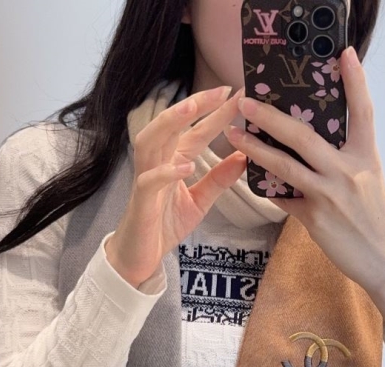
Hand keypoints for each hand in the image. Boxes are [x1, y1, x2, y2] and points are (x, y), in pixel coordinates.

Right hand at [106, 85, 246, 288]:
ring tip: (193, 109)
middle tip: (222, 90)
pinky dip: (167, 172)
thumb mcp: (200, 201)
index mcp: (173, 160)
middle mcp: (158, 162)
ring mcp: (146, 178)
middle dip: (195, 105)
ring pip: (152, 141)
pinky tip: (185, 166)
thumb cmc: (165, 224)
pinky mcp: (141, 200)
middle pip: (172, 125)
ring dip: (171, 123)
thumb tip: (243, 157)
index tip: (238, 94)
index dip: (216, 112)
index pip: (197, 131)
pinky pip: (150, 181)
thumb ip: (218, 180)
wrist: (140, 256)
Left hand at [224, 46, 384, 296]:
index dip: (355, 82)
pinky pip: (284, 199)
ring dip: (255, 149)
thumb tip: (312, 145)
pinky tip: (252, 179)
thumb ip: (345, 159)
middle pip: (304, 136)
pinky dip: (268, 189)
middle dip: (271, 116)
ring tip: (235, 135)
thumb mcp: (369, 180)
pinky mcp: (315, 218)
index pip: (362, 112)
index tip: (345, 54)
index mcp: (366, 156)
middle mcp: (348, 171)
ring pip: (284, 166)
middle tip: (247, 101)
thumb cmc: (376, 219)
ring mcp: (330, 195)